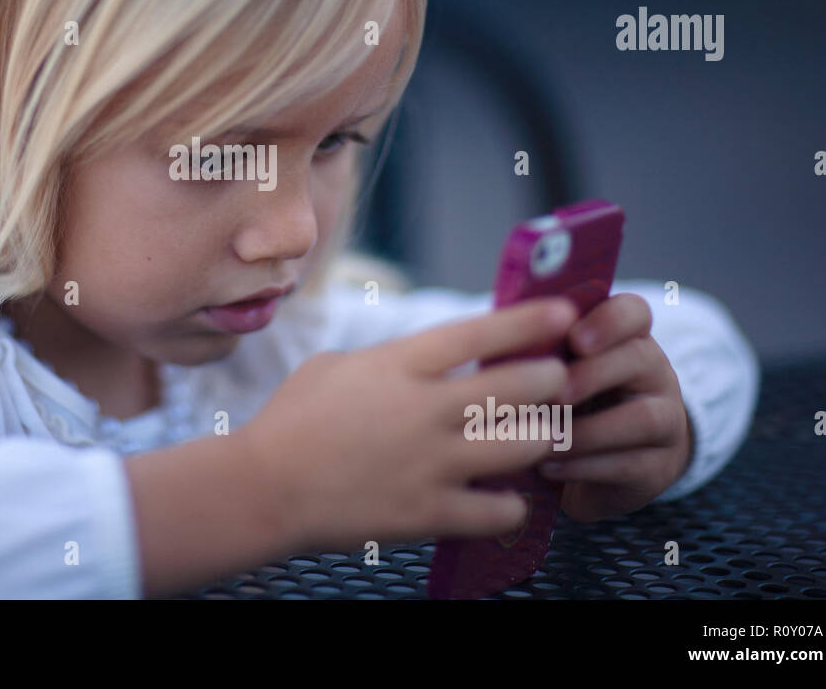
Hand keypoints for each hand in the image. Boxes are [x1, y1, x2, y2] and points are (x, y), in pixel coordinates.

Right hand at [239, 297, 579, 553]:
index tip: (563, 312)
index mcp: (397, 365)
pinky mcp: (428, 513)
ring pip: (526, 446)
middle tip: (555, 381)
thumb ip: (388, 360)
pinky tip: (505, 497)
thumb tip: (428, 361)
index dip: (529, 319)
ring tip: (538, 437)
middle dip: (551, 380)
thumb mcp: (333, 366)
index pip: (479, 332)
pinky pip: (502, 510)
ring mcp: (430, 464)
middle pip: (521, 387)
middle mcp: (424, 410)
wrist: (262, 489)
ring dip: (541, 438)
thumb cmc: (290, 422)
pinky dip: (513, 504)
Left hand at [537, 293, 693, 521]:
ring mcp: (666, 420)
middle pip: (640, 358)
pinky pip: (631, 464)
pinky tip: (547, 466)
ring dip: (587, 429)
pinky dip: (583, 466)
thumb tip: (497, 341)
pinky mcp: (659, 467)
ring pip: (642, 417)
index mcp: (626, 339)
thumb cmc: (566, 405)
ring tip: (544, 436)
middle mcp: (654, 374)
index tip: (574, 339)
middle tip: (555, 392)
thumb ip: (538, 354)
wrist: (601, 467)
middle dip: (592, 374)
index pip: (634, 312)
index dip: (609, 320)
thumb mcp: (557, 373)